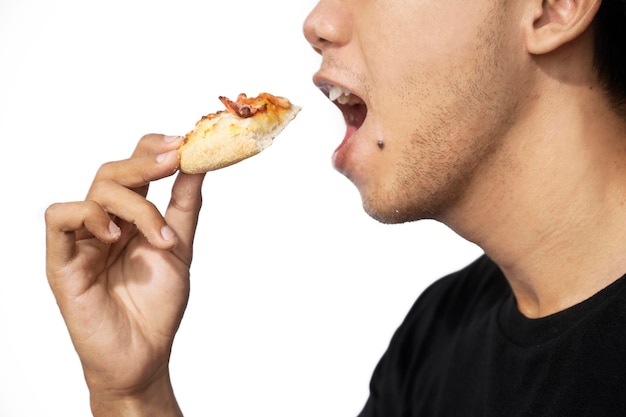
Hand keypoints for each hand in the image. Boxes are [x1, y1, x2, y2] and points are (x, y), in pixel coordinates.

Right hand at [45, 134, 204, 415]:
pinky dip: (90, 216)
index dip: (151, 148)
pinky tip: (115, 237)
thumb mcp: (180, 246)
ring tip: (158, 237)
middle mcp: (104, 223)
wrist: (145, 352)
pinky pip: (60, 217)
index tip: (180, 143)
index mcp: (130, 217)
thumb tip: (199, 163)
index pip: (132, 167)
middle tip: (173, 160)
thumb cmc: (157, 304)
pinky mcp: (62, 260)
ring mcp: (82, 240)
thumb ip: (184, 204)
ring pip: (95, 192)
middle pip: (112, 172)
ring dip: (134, 205)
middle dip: (145, 163)